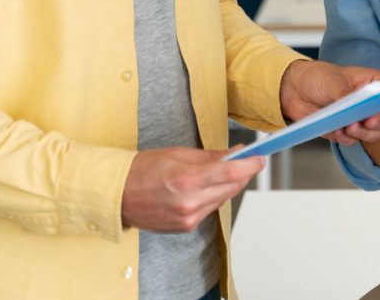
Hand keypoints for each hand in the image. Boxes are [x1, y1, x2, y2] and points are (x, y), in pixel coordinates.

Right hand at [121, 147, 264, 232]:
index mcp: (187, 180)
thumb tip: (235, 153)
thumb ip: (211, 156)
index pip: (230, 173)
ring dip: (228, 185)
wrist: (118, 195)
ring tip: (225, 171)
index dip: (250, 165)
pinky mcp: (185, 227)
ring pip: (222, 200)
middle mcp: (189, 202)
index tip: (261, 158)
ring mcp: (188, 218)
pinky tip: (206, 187)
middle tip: (249, 160)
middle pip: (231, 188)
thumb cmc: (143, 170)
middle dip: (242, 173)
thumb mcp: (179, 154)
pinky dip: (213, 197)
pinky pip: (209, 209)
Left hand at [279, 60, 379, 144]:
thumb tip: (356, 109)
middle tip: (367, 122)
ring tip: (349, 127)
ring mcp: (358, 118)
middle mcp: (369, 103)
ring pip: (373, 134)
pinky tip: (338, 131)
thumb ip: (346, 94)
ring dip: (363, 133)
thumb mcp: (333, 81)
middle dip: (378, 123)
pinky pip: (353, 140)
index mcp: (372, 84)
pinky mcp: (346, 130)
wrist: (295, 89)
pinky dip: (347, 138)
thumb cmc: (318, 77)